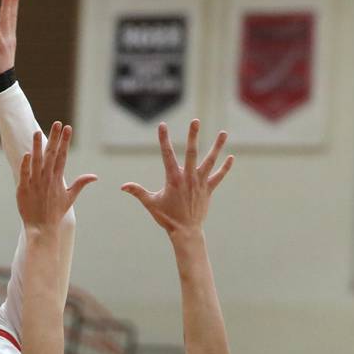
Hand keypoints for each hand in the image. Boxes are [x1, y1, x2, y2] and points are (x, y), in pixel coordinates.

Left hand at [16, 122, 96, 231]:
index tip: (68, 128)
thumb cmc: (54, 213)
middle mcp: (47, 179)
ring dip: (38, 147)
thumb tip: (94, 176)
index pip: (63, 156)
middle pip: (51, 155)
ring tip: (37, 132)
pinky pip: (25, 174)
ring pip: (37, 161)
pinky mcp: (24, 189)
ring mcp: (35, 183)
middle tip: (57, 123)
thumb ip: (80, 184)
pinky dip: (26, 164)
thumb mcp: (70, 198)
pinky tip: (28, 154)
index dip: (65, 141)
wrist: (41, 228)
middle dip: (55, 139)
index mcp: (58, 179)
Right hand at [121, 120, 232, 236]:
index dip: (164, 139)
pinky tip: (231, 157)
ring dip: (217, 147)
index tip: (162, 125)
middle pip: (192, 153)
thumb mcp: (151, 203)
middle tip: (195, 121)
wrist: (185, 231)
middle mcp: (188, 178)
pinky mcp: (208, 190)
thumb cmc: (167, 218)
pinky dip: (225, 168)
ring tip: (223, 133)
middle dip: (193, 136)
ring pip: (210, 161)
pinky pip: (218, 176)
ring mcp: (200, 183)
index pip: (167, 155)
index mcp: (173, 179)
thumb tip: (122, 186)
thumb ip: (137, 192)